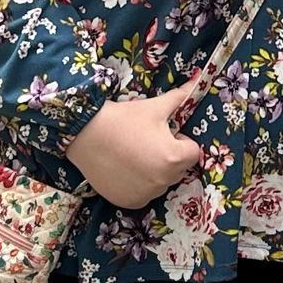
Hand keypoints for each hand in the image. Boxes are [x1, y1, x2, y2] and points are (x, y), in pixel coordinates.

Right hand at [64, 83, 202, 209]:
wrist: (86, 134)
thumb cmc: (123, 119)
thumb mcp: (154, 107)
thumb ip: (180, 98)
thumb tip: (197, 80)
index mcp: (174, 158)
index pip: (192, 152)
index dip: (180, 140)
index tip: (163, 134)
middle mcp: (163, 181)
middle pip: (179, 169)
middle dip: (170, 157)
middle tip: (148, 143)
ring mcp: (146, 194)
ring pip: (162, 182)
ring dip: (156, 172)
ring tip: (134, 154)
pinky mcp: (130, 202)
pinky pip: (145, 194)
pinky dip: (140, 184)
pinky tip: (125, 168)